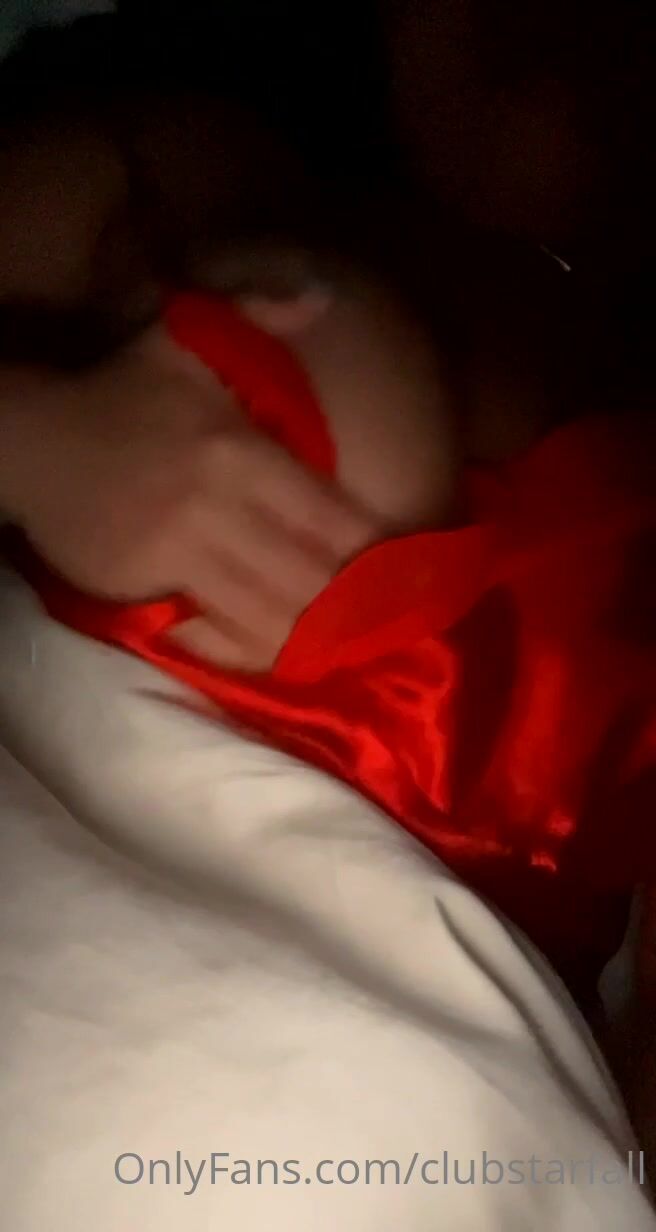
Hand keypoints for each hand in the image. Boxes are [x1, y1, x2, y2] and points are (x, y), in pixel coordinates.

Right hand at [1, 327, 380, 668]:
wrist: (31, 441)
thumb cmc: (121, 392)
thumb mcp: (185, 337)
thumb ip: (258, 312)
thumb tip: (323, 296)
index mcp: (240, 451)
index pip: (330, 516)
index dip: (376, 554)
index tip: (410, 575)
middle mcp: (217, 507)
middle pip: (309, 576)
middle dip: (356, 607)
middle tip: (390, 624)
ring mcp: (179, 553)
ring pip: (267, 613)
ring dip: (313, 636)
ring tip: (350, 647)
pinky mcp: (146, 587)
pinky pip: (215, 629)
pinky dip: (255, 645)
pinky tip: (285, 654)